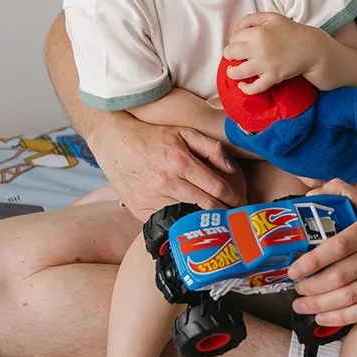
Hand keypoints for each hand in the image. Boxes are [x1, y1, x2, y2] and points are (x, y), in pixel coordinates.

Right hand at [85, 110, 244, 217]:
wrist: (115, 142)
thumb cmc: (153, 137)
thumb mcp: (184, 133)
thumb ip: (211, 148)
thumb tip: (231, 168)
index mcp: (181, 162)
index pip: (217, 188)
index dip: (234, 198)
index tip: (241, 204)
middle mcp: (167, 182)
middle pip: (206, 206)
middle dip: (224, 213)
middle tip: (235, 217)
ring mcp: (151, 198)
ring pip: (187, 217)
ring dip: (202, 220)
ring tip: (214, 222)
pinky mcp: (139, 210)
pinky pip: (165, 223)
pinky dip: (177, 223)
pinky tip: (187, 222)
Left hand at [222, 13, 320, 94]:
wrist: (311, 48)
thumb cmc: (290, 31)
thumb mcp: (271, 17)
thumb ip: (250, 19)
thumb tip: (234, 30)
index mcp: (259, 33)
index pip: (234, 37)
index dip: (234, 40)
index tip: (239, 42)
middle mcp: (260, 49)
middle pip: (231, 53)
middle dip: (230, 54)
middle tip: (235, 55)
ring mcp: (266, 65)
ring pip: (238, 72)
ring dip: (231, 72)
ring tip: (233, 70)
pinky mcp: (273, 78)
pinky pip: (255, 88)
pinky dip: (246, 89)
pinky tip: (242, 85)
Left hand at [287, 182, 356, 324]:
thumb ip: (342, 193)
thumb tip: (309, 198)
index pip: (340, 245)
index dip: (314, 260)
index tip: (294, 269)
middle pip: (342, 274)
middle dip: (312, 286)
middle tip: (294, 289)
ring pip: (352, 295)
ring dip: (321, 305)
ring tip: (301, 305)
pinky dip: (342, 317)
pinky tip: (322, 317)